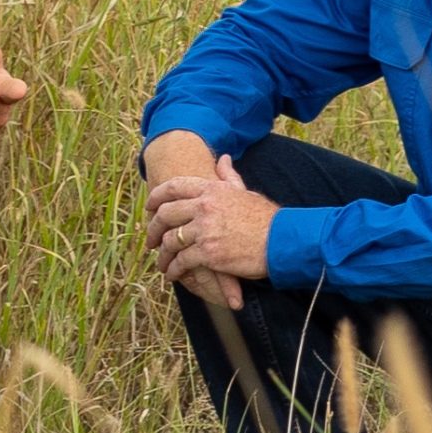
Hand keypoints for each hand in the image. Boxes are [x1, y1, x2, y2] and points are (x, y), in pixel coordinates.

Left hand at [145, 155, 278, 308]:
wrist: (282, 241)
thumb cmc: (267, 218)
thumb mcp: (246, 192)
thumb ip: (229, 177)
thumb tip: (223, 159)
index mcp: (212, 189)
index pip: (174, 187)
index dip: (156, 196)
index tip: (149, 207)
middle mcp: (204, 206)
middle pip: (166, 214)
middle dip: (154, 228)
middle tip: (150, 239)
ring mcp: (205, 229)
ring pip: (170, 240)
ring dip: (163, 254)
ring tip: (162, 263)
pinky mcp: (208, 253)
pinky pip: (181, 261)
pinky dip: (174, 269)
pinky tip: (173, 273)